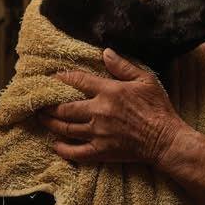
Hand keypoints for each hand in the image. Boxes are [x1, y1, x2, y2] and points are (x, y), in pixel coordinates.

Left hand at [39, 49, 185, 164]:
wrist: (165, 140)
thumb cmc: (158, 108)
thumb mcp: (146, 80)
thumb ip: (123, 66)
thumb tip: (105, 52)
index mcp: (109, 91)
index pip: (78, 81)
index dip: (63, 78)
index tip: (53, 78)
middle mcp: (99, 111)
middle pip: (65, 107)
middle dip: (49, 105)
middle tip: (39, 103)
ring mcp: (98, 133)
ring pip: (66, 128)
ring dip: (51, 123)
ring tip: (42, 119)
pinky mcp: (101, 151)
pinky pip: (76, 152)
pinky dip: (63, 149)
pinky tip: (55, 145)